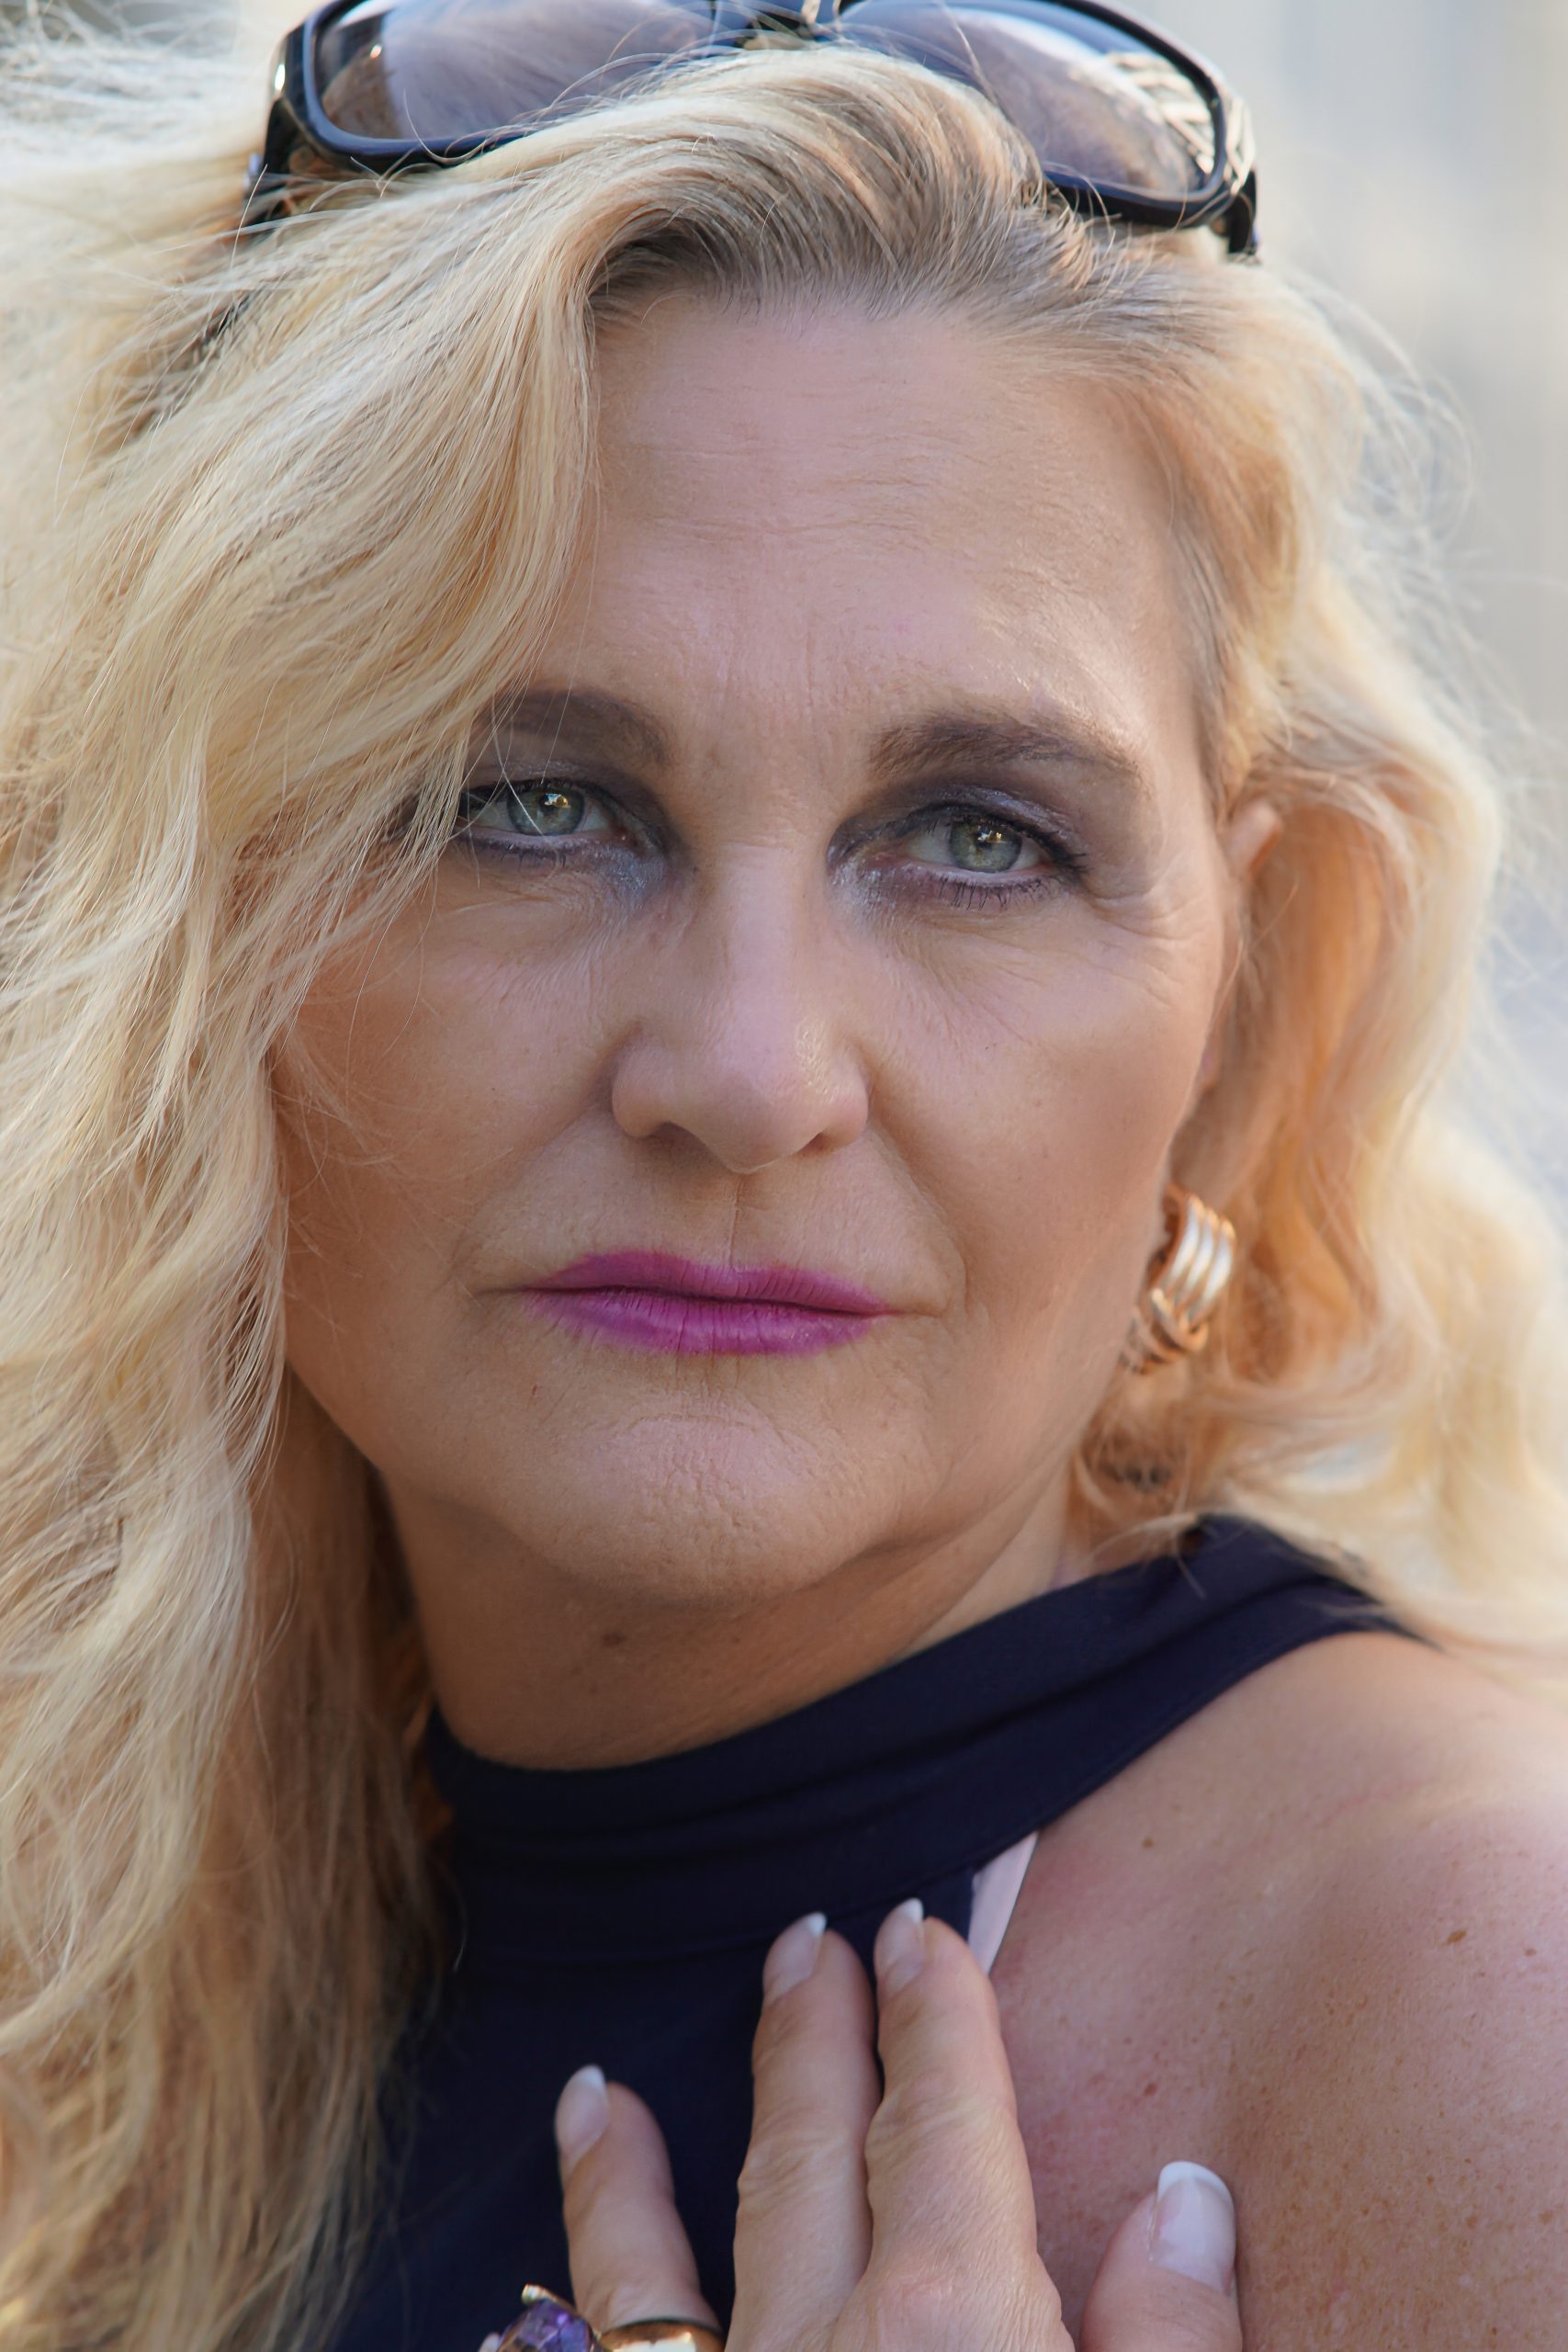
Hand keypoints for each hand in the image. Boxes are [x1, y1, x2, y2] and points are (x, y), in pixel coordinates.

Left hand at [541, 1898, 1243, 2350]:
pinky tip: (514, 2321)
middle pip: (807, 2160)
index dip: (939, 2020)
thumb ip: (1175, 2342)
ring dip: (627, 2176)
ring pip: (652, 2273)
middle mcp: (819, 2349)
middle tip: (802, 1939)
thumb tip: (1183, 2199)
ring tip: (599, 2090)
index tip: (924, 1928)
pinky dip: (554, 2335)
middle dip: (809, 2040)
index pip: (945, 2125)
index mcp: (955, 2325)